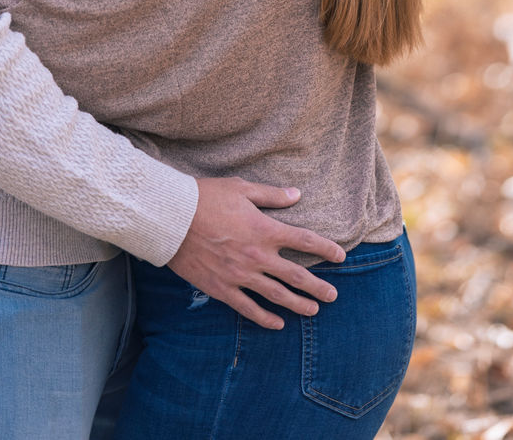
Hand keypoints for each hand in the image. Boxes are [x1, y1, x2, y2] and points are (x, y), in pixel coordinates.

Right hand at [167, 176, 344, 329]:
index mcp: (265, 229)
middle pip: (296, 276)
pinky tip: (278, 323)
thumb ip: (271, 195)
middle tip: (333, 296)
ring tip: (313, 311)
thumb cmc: (206, 198)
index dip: (325, 248)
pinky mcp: (223, 288)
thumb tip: (297, 194)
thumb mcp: (241, 189)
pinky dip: (265, 318)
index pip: (304, 240)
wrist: (172, 219)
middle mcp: (258, 256)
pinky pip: (249, 308)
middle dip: (317, 287)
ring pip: (277, 296)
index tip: (340, 255)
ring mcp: (241, 275)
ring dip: (298, 305)